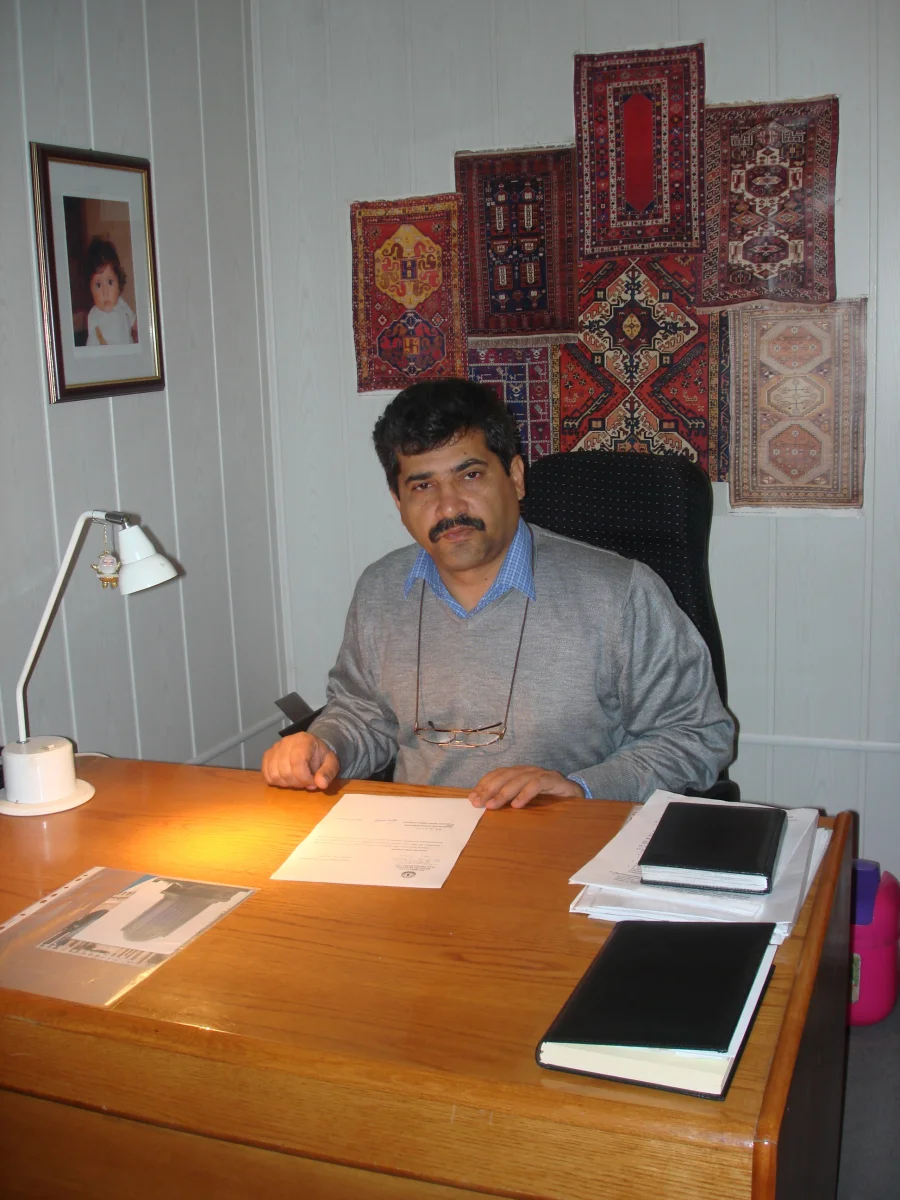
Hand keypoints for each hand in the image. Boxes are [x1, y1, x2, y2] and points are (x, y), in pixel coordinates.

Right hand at [261, 732, 339, 790]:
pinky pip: (266, 773)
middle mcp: (286, 741)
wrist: (312, 748)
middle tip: (306, 782)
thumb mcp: (332, 763)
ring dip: (287, 783)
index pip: (297, 762)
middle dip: (297, 783)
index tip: (313, 783)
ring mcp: (275, 748)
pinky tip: (287, 779)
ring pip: (274, 774)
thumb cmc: (321, 756)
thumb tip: (321, 784)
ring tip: (297, 780)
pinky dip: (276, 781)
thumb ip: (328, 773)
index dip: (304, 778)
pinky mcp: (267, 756)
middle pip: (285, 771)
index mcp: (303, 740)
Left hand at [468, 766, 584, 809]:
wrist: (576, 796)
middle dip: (489, 789)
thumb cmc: (548, 799)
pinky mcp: (554, 780)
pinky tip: (517, 805)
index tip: (472, 797)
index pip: (497, 774)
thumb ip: (510, 800)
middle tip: (478, 802)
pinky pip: (537, 784)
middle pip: (504, 776)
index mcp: (519, 773)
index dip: (484, 784)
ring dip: (503, 793)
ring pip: (518, 780)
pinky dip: (525, 794)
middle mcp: (528, 770)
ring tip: (492, 805)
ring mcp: (541, 774)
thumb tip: (486, 806)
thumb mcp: (526, 799)